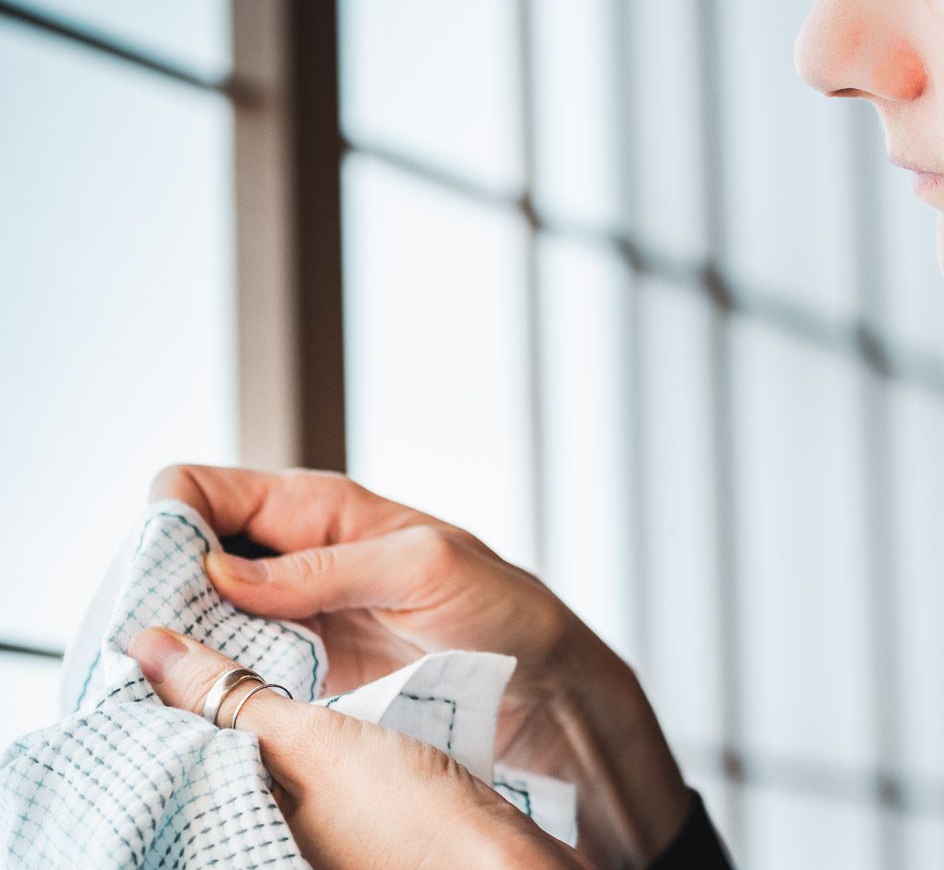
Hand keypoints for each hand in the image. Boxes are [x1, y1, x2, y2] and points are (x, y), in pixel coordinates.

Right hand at [148, 464, 690, 869]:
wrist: (539, 677)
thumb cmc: (499, 604)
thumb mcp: (421, 570)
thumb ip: (324, 568)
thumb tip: (221, 570)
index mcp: (317, 507)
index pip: (201, 488)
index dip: (167, 524)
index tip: (165, 579)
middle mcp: (291, 554)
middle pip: (183, 553)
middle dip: (161, 589)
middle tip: (161, 641)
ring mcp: (290, 612)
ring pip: (195, 612)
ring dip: (181, 639)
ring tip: (183, 676)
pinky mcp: (298, 666)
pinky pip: (230, 663)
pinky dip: (212, 677)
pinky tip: (215, 699)